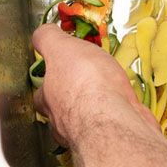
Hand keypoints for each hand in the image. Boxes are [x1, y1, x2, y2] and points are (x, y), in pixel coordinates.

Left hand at [31, 25, 156, 146]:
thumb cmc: (85, 82)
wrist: (114, 118)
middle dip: (70, 98)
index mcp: (48, 99)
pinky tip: (126, 104)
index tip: (59, 69)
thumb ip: (48, 39)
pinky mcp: (114, 134)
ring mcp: (88, 132)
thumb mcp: (61, 48)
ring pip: (87, 118)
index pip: (41, 92)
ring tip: (109, 90)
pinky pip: (113, 122)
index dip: (49, 79)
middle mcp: (63, 120)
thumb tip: (41, 32)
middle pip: (61, 110)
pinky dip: (117, 113)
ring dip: (95, 107)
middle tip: (85, 81)